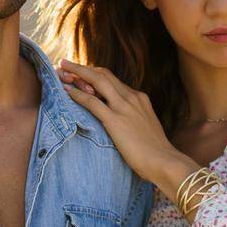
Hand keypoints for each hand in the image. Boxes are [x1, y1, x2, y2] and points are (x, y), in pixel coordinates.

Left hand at [57, 59, 196, 190]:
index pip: (113, 79)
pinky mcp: (115, 120)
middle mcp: (132, 98)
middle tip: (65, 64)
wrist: (165, 162)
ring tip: (60, 70)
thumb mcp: (146, 129)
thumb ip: (135, 121)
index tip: (81, 73)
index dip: (95, 74)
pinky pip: (91, 101)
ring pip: (96, 81)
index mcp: (140, 99)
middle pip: (103, 74)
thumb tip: (124, 126)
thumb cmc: (156, 153)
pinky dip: (76, 94)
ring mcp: (123, 107)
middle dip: (82, 68)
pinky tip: (65, 90)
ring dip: (76, 73)